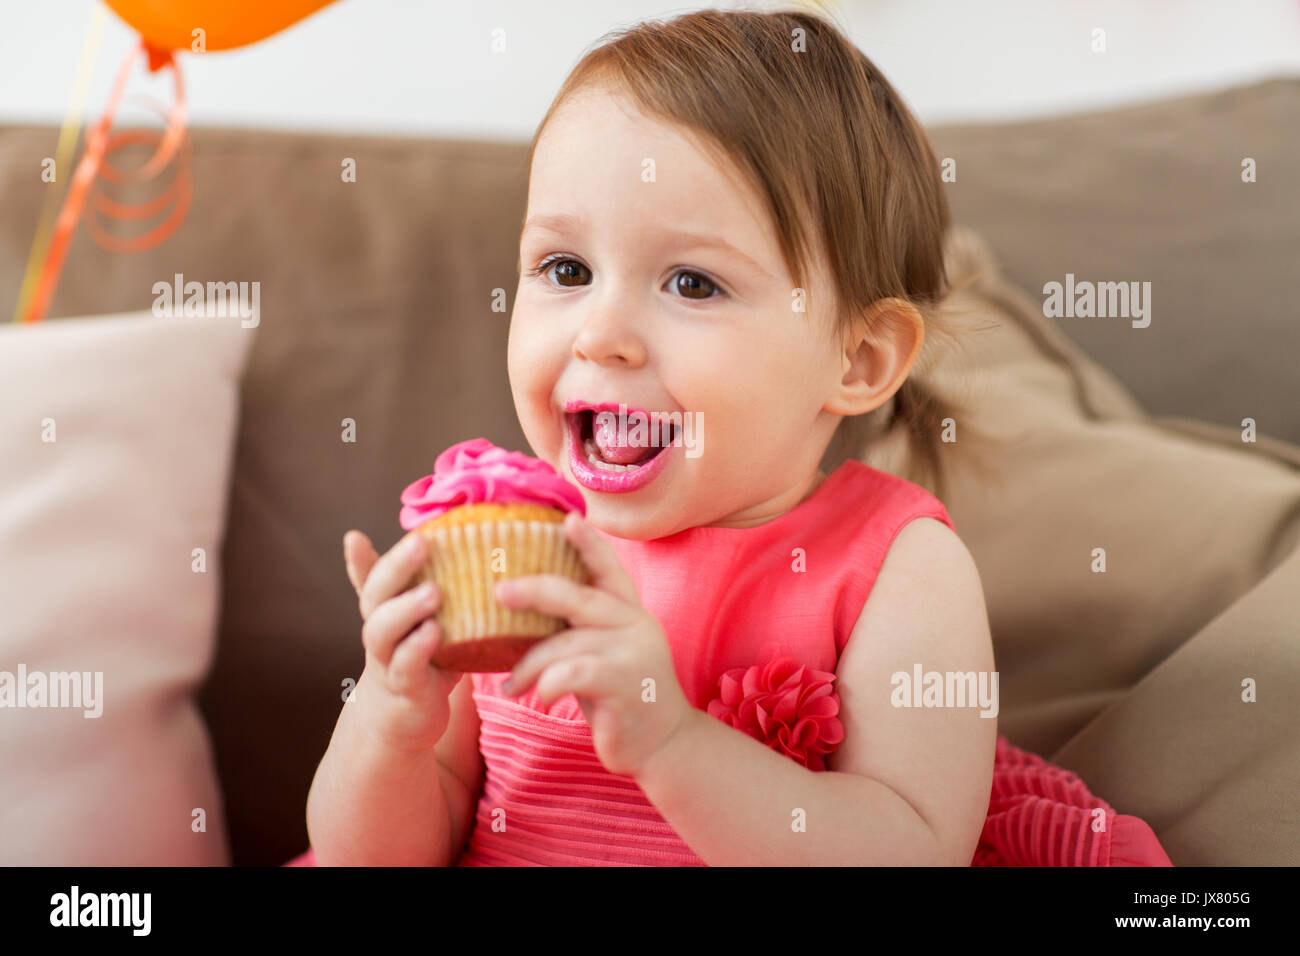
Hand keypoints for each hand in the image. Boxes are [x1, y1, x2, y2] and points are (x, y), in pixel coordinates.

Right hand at [343, 528, 459, 752]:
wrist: (404, 718)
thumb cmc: (424, 658)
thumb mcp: (426, 621)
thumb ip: (434, 588)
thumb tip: (459, 545)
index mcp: (386, 610)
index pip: (371, 578)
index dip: (358, 560)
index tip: (354, 537)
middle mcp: (380, 631)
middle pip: (375, 596)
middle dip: (396, 567)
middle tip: (421, 543)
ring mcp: (388, 660)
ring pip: (381, 631)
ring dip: (406, 608)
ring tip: (434, 592)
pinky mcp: (404, 688)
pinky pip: (404, 666)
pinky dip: (416, 648)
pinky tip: (434, 632)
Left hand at [493, 511, 694, 777]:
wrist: (660, 743)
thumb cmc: (619, 693)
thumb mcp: (604, 651)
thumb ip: (580, 626)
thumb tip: (523, 603)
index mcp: (629, 611)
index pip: (608, 568)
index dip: (589, 543)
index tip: (567, 519)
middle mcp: (635, 624)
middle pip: (579, 597)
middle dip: (536, 590)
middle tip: (499, 591)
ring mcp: (633, 654)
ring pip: (566, 644)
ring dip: (529, 664)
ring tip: (511, 684)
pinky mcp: (625, 686)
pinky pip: (573, 674)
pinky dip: (547, 683)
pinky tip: (537, 695)